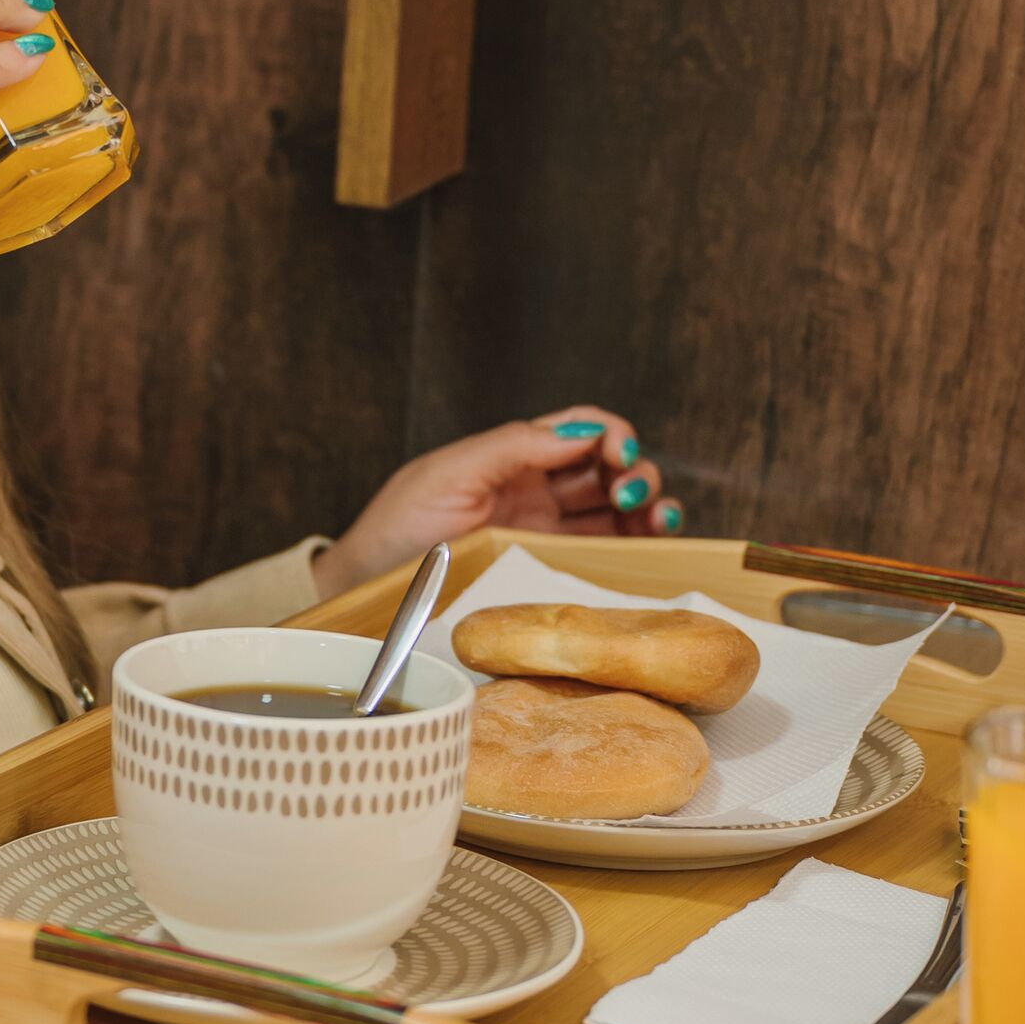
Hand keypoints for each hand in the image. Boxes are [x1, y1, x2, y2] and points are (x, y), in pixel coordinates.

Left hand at [318, 406, 683, 593]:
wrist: (367, 593)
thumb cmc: (396, 530)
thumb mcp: (448, 474)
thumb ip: (513, 446)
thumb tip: (581, 432)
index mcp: (514, 457)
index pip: (581, 430)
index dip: (611, 433)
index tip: (618, 453)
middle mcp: (536, 491)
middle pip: (609, 468)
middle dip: (635, 470)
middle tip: (629, 493)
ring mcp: (545, 533)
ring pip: (617, 509)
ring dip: (649, 506)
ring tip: (657, 519)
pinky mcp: (548, 572)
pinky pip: (604, 553)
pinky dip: (637, 543)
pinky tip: (652, 542)